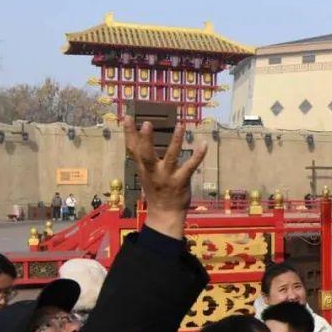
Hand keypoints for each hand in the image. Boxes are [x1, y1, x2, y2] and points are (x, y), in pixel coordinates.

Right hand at [123, 116, 207, 238]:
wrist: (164, 214)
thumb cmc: (156, 190)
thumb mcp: (144, 173)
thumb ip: (142, 157)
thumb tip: (137, 137)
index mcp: (143, 168)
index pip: (132, 149)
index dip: (129, 134)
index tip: (128, 117)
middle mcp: (153, 172)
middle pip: (146, 154)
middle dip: (146, 139)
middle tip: (147, 123)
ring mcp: (167, 177)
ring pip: (170, 157)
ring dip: (175, 142)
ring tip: (180, 126)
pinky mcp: (181, 181)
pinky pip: (190, 167)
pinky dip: (198, 155)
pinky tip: (203, 144)